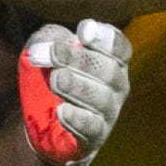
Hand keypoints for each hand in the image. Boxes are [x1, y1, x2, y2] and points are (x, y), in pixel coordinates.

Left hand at [15, 17, 130, 165]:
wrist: (46, 122)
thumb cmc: (54, 76)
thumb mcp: (48, 49)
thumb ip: (51, 38)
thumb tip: (53, 39)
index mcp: (111, 61)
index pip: (120, 48)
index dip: (105, 38)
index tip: (83, 30)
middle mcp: (116, 86)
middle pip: (107, 70)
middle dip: (79, 59)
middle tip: (54, 53)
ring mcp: (108, 112)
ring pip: (100, 98)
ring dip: (77, 86)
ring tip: (56, 79)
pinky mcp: (95, 135)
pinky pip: (92, 127)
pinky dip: (78, 119)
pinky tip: (62, 111)